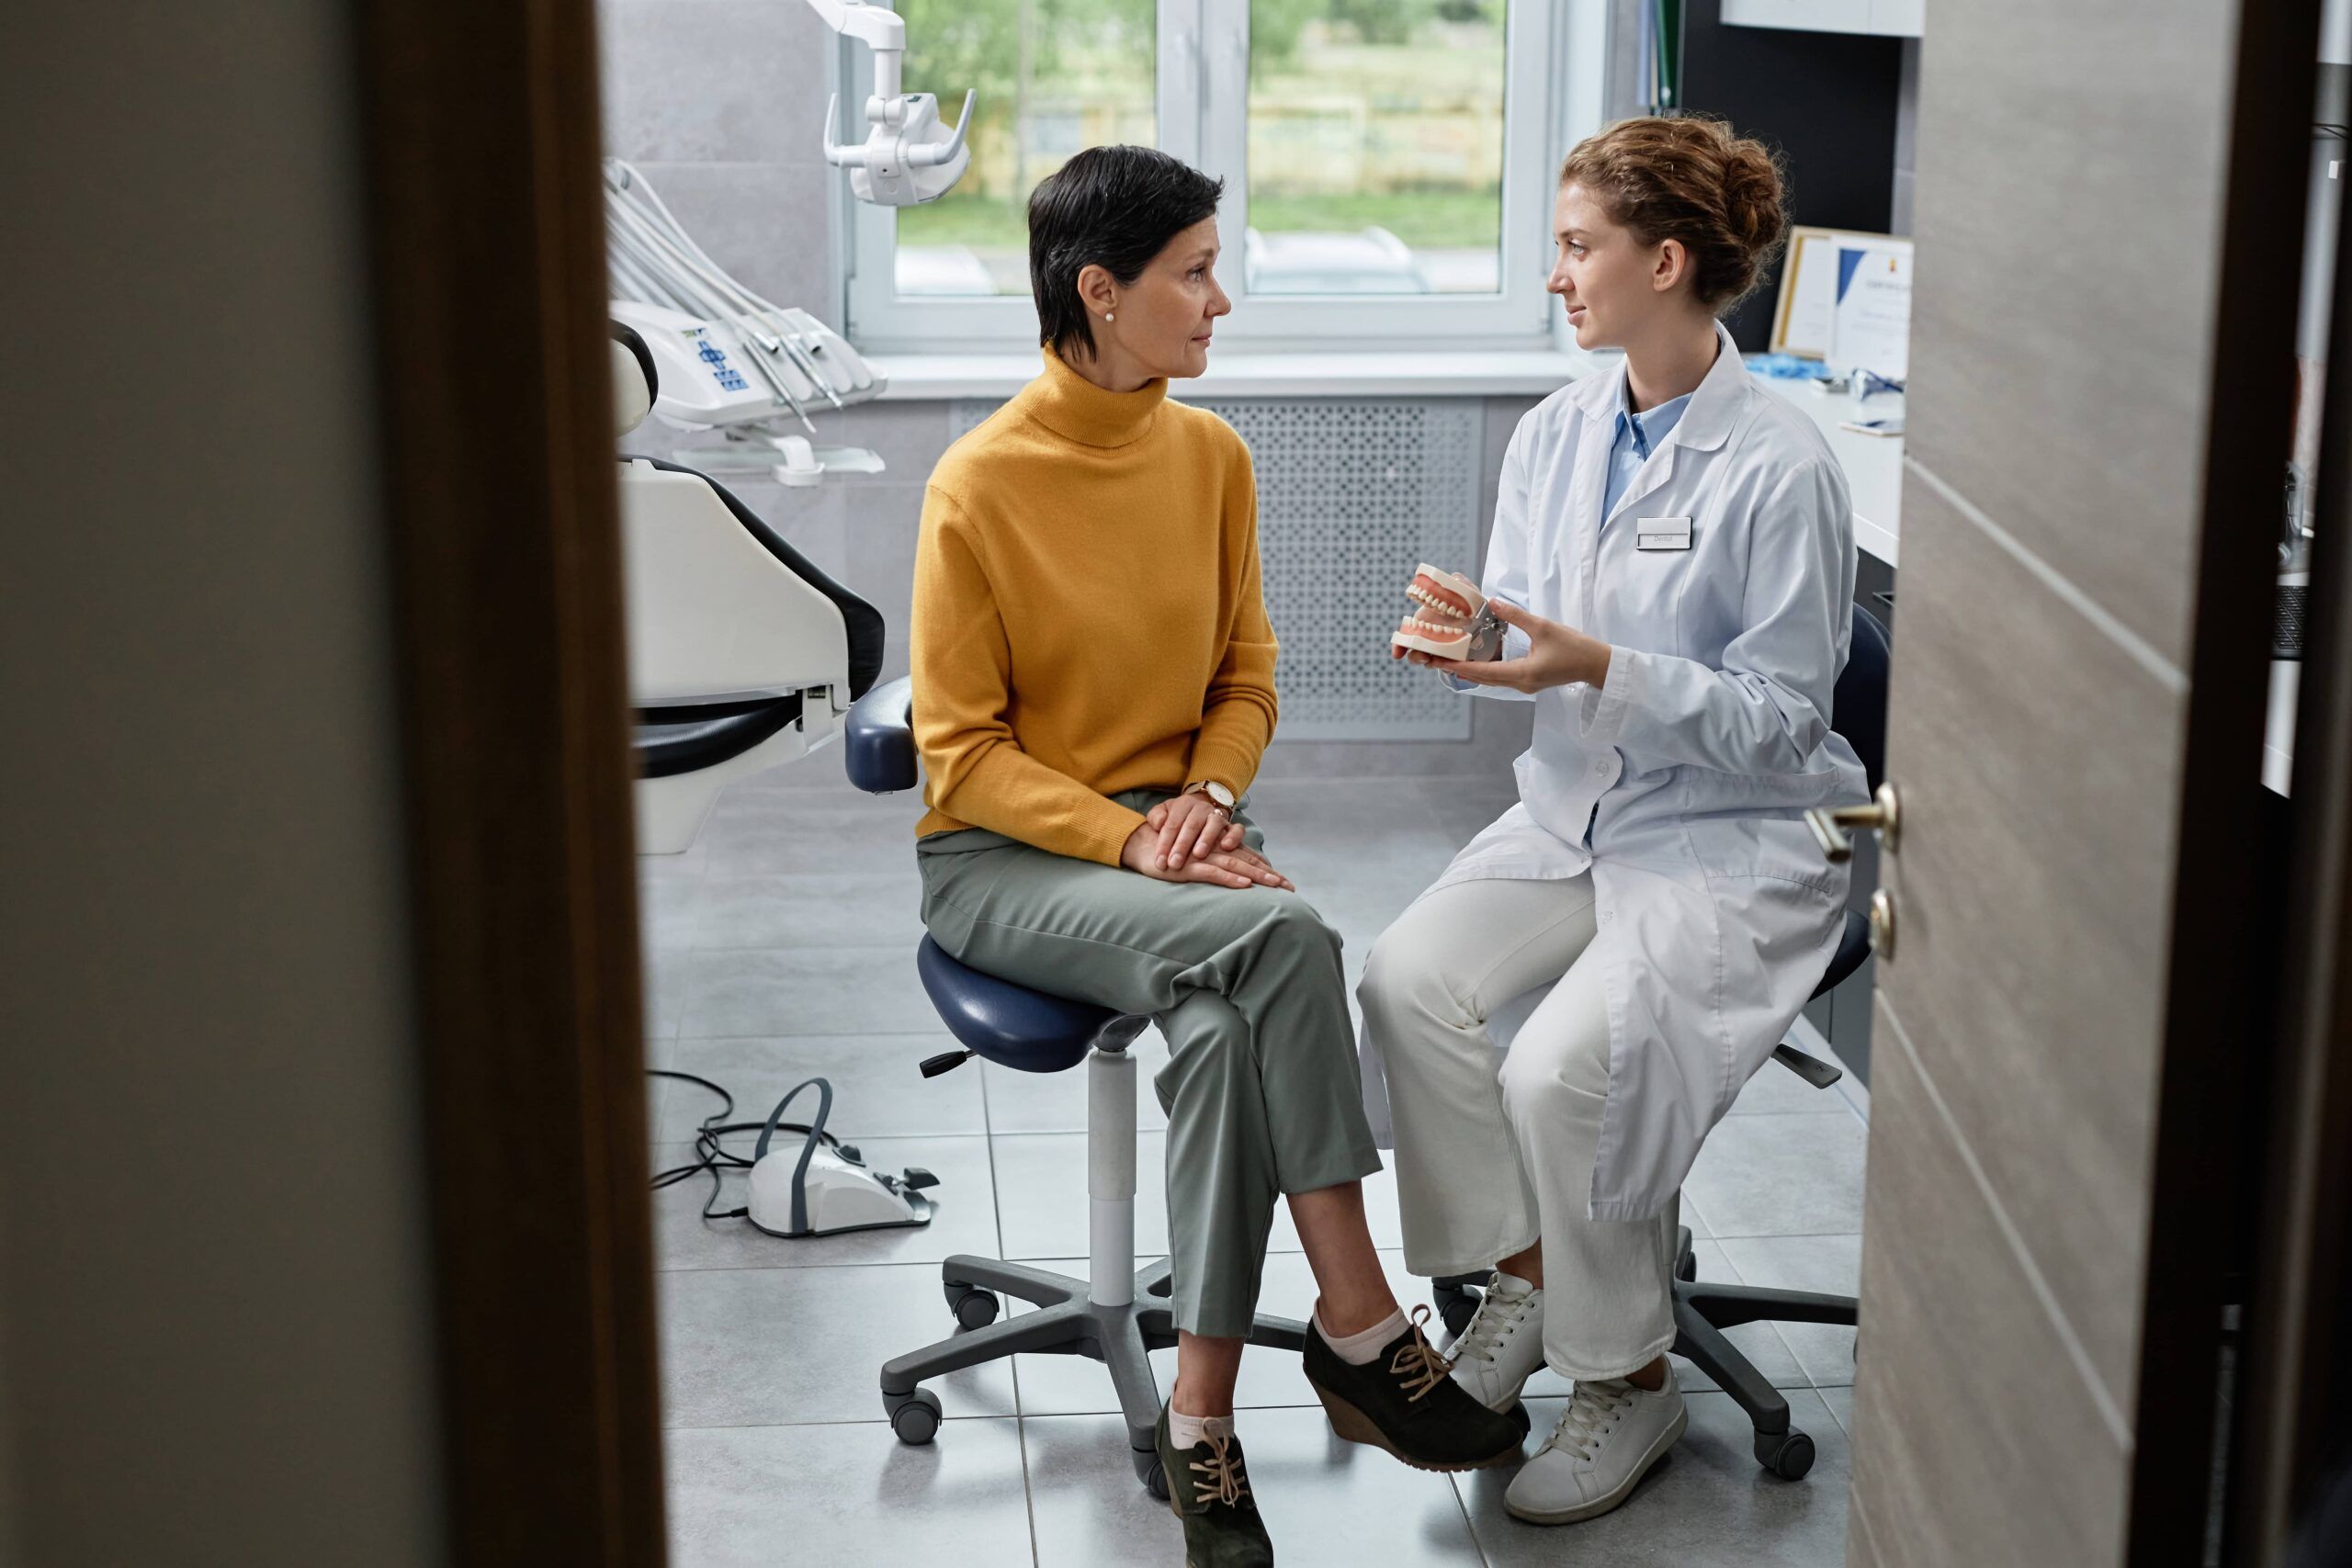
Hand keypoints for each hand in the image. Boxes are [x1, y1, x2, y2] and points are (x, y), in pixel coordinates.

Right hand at [1123, 807, 1294, 890]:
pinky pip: (1212, 873)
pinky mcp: (1189, 867)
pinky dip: (1229, 879)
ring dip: (1256, 876)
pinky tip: (1244, 885)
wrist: (1140, 845)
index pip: (1247, 860)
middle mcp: (1213, 852)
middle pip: (1247, 864)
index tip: (1285, 882)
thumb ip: (1210, 865)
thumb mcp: (1191, 860)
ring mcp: (1202, 859)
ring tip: (1275, 885)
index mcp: (1216, 851)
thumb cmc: (1167, 853)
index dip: (1266, 869)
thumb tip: (1230, 877)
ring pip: (1235, 868)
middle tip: (1290, 887)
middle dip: (1269, 876)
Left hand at [1151, 790, 1235, 871]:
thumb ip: (1156, 817)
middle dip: (1182, 845)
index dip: (1164, 843)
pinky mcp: (1232, 826)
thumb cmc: (1178, 817)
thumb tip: (1158, 824)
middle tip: (1174, 864)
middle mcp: (1201, 808)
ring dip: (1206, 839)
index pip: (1171, 824)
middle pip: (1191, 825)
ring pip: (1214, 824)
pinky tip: (1226, 847)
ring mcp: (1218, 816)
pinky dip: (1233, 836)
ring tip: (1198, 855)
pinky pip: (1237, 829)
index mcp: (1182, 804)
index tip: (1160, 862)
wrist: (1200, 808)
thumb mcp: (1163, 813)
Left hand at [1409, 599, 1610, 693]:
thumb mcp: (1544, 627)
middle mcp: (1519, 684)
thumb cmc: (1574, 647)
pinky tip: (1474, 661)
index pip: (1483, 672)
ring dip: (1470, 671)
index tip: (1439, 662)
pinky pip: (1500, 678)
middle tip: (1435, 660)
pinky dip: (1484, 670)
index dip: (1459, 667)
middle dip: (1458, 670)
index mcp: (1522, 674)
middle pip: (1482, 679)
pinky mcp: (1528, 681)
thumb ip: (1516, 616)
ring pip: (1490, 680)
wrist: (1596, 665)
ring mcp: (1524, 685)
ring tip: (1449, 661)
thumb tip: (1493, 602)